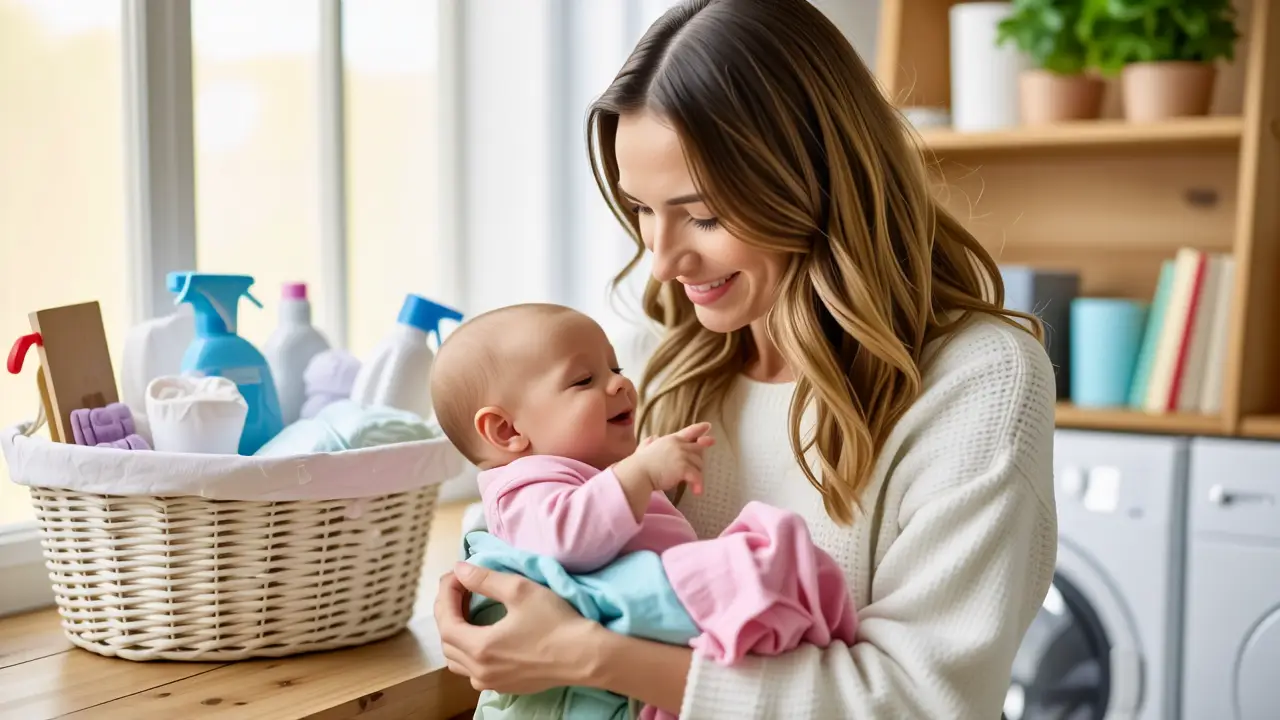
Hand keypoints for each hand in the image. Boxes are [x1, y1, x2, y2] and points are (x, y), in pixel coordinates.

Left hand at [435, 562, 601, 694]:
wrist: (586, 656)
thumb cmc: (556, 622)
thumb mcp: (519, 590)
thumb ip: (484, 579)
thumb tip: (460, 569)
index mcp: (480, 648)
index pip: (445, 621)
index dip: (446, 594)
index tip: (456, 575)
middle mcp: (480, 672)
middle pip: (447, 641)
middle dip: (448, 611)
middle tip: (460, 588)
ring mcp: (492, 683)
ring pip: (457, 660)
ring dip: (456, 633)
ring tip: (467, 611)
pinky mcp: (505, 687)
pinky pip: (473, 671)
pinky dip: (469, 651)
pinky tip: (484, 634)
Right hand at [620, 422, 713, 494]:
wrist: (638, 473)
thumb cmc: (639, 463)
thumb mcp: (644, 448)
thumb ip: (649, 442)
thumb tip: (652, 437)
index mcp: (671, 439)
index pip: (689, 431)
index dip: (700, 429)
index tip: (708, 426)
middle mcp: (679, 445)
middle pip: (698, 450)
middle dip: (699, 461)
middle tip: (696, 472)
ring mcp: (682, 455)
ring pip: (699, 464)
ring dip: (697, 475)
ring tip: (694, 485)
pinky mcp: (683, 468)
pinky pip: (697, 476)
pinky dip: (698, 484)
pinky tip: (697, 492)